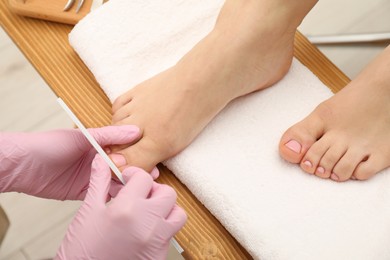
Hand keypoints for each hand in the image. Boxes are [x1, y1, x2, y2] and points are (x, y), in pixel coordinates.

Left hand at [0, 125, 157, 199]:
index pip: (124, 149)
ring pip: (115, 181)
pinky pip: (103, 194)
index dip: (138, 155)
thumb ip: (110, 135)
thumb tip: (136, 130)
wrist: (24, 166)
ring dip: (128, 184)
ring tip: (140, 187)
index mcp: (98, 144)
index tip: (152, 160)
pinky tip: (125, 196)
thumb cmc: (50, 145)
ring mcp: (91, 177)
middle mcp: (97, 161)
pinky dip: (114, 195)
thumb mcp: (83, 136)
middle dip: (137, 171)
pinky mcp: (84, 192)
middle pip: (122, 166)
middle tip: (150, 176)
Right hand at [56, 155, 186, 259]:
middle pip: (167, 193)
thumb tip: (100, 161)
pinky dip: (163, 228)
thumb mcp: (88, 211)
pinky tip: (146, 230)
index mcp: (126, 209)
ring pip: (178, 214)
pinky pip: (172, 234)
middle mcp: (146, 224)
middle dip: (154, 190)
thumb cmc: (82, 250)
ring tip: (148, 213)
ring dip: (166, 209)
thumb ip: (98, 182)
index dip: (134, 174)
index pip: (144, 178)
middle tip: (140, 196)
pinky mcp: (159, 255)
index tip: (128, 180)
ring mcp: (156, 241)